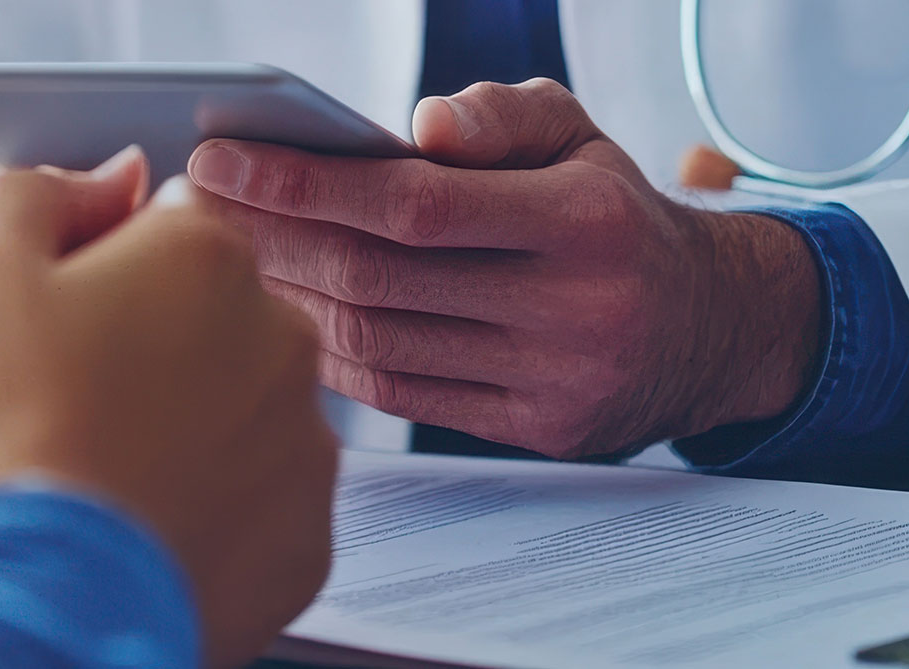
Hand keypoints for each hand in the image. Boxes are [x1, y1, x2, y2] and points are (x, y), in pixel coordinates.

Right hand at [0, 159, 336, 666]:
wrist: (41, 595)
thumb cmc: (6, 436)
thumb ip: (31, 196)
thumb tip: (99, 175)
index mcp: (206, 258)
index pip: (173, 224)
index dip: (110, 265)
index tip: (68, 318)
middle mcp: (281, 339)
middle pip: (219, 320)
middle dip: (160, 348)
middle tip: (76, 404)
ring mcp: (303, 445)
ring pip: (247, 416)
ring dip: (194, 431)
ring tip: (109, 474)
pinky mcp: (305, 539)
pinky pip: (262, 509)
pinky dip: (216, 516)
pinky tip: (150, 528)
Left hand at [187, 78, 821, 458]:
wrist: (712, 328)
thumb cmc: (619, 218)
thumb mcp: (580, 135)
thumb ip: (500, 115)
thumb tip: (417, 125)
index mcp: (583, 219)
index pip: (414, 204)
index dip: (305, 185)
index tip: (222, 162)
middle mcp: (573, 306)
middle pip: (381, 277)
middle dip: (272, 237)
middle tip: (195, 207)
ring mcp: (554, 379)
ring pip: (382, 342)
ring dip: (288, 297)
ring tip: (230, 256)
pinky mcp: (536, 430)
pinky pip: (406, 393)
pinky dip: (335, 352)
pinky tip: (292, 312)